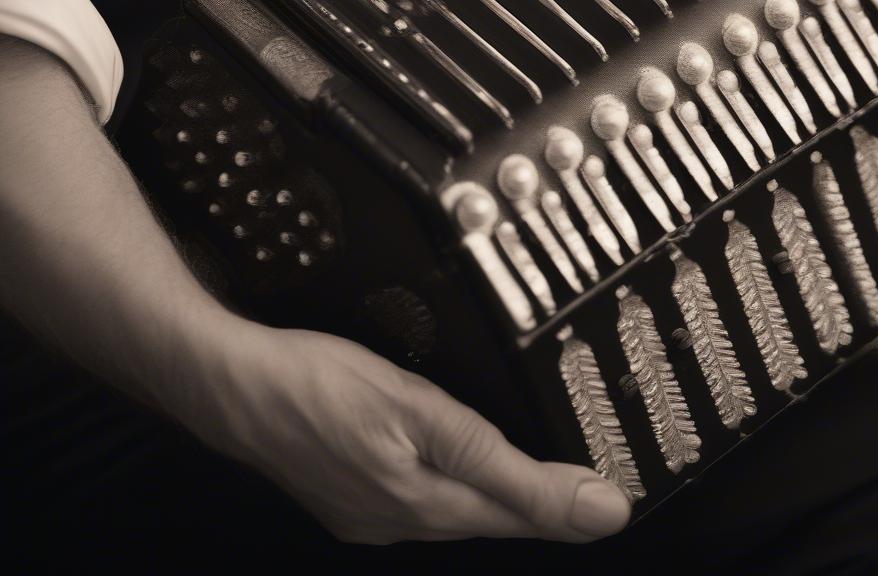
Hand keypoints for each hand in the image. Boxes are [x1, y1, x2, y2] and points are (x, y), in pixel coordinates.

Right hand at [213, 324, 630, 544]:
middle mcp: (398, 522)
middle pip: (489, 519)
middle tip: (586, 484)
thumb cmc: (318, 384)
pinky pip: (421, 503)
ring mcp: (369, 515)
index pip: (521, 515)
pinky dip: (453, 488)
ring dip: (496, 497)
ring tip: (535, 478)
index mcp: (423, 503)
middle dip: (538, 505)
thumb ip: (504, 463)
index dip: (570, 509)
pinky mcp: (349, 499)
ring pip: (456, 512)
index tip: (616, 502)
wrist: (232, 385)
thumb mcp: (421, 410)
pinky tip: (457, 469)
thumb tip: (584, 503)